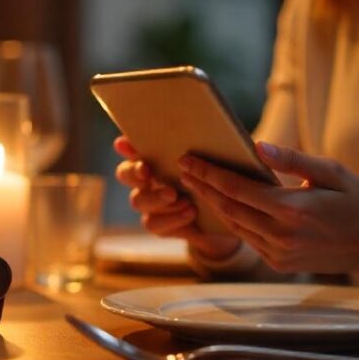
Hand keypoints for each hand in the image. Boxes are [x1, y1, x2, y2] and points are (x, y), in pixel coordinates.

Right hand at [113, 136, 239, 259]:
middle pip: (125, 174)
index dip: (127, 146)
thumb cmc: (223, 177)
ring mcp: (151, 204)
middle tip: (148, 172)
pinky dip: (171, 219)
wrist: (233, 215)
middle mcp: (147, 179)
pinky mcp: (160, 225)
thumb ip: (212, 148)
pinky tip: (190, 212)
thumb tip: (232, 134)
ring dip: (156, 198)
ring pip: (138, 201)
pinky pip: (154, 224)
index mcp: (157, 156)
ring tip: (178, 196)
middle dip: (134, 172)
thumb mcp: (220, 160)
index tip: (125, 144)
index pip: (133, 147)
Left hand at [179, 141, 358, 291]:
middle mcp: (282, 235)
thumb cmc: (358, 201)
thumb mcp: (333, 172)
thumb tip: (257, 145)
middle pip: (228, 208)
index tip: (188, 160)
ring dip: (212, 204)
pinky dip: (230, 220)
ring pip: (234, 226)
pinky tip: (220, 204)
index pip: (238, 189)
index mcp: (293, 210)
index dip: (209, 174)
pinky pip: (246, 238)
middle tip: (183, 168)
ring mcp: (279, 253)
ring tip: (194, 183)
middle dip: (202, 187)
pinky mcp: (279, 263)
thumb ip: (293, 160)